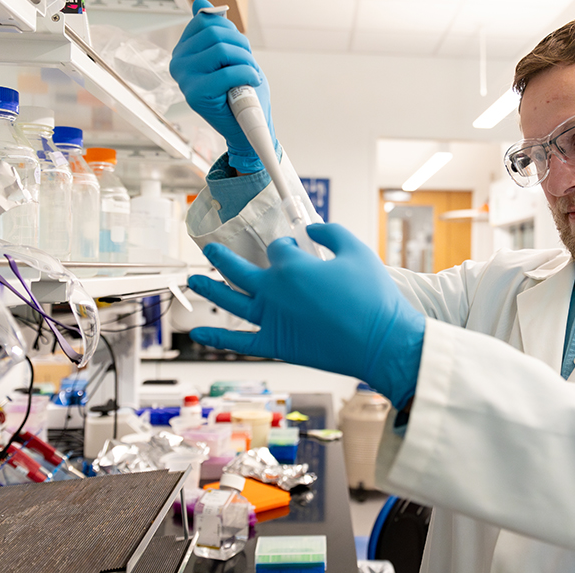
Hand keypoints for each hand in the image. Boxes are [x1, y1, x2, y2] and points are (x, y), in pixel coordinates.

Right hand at [169, 0, 275, 173]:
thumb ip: (214, 29)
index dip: (230, 31)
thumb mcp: (230, 53)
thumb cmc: (242, 90)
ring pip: (223, 49)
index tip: (237, 51)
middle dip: (241, 46)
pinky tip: (250, 85)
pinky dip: (248, 76)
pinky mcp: (196, 95)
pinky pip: (229, 72)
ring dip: (246, 62)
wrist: (248, 126)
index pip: (205, 20)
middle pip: (215, 33)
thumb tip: (200, 2)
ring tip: (248, 76)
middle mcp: (177, 62)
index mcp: (183, 50)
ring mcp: (184, 79)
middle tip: (248, 65)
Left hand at [188, 224, 424, 407]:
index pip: (279, 250)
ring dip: (208, 289)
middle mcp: (274, 291)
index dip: (288, 248)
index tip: (297, 251)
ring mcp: (271, 319)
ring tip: (192, 281)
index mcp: (292, 266)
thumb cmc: (373, 298)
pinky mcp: (275, 346)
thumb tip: (312, 229)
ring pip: (230, 300)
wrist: (382, 342)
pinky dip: (217, 338)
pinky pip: (239, 342)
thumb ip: (331, 233)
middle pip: (240, 269)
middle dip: (223, 257)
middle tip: (211, 249)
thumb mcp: (357, 251)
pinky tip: (199, 333)